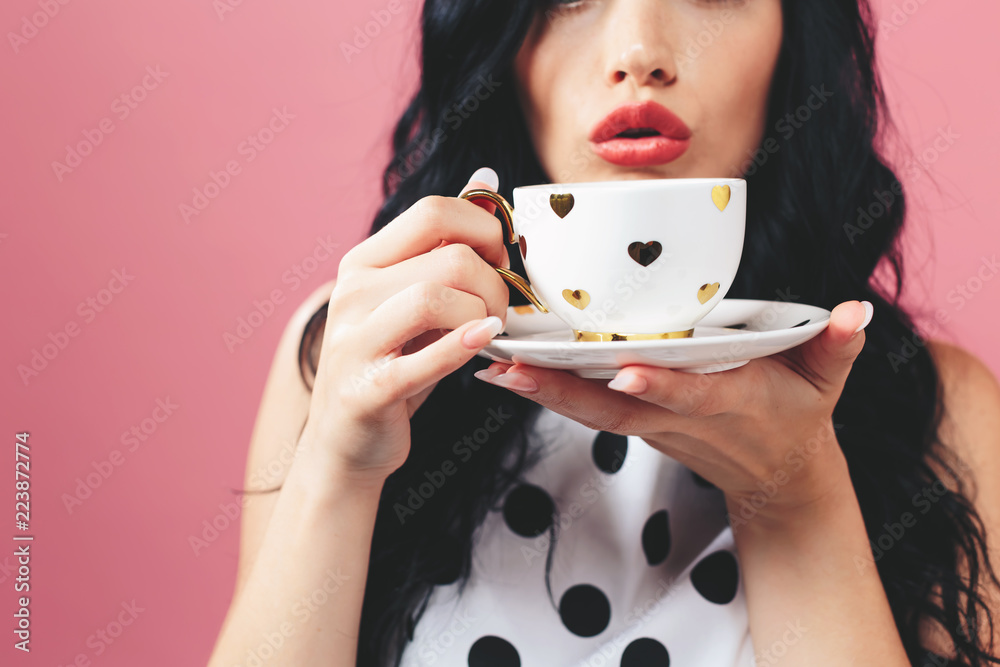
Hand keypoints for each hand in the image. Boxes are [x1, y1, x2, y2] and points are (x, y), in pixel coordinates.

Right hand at [301, 167, 511, 481]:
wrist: (346, 442)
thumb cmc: (392, 363)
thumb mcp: (415, 297)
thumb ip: (446, 242)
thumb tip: (486, 179)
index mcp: (364, 262)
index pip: (433, 212)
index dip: (485, 229)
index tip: (501, 261)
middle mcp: (351, 293)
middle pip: (448, 258)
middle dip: (495, 282)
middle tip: (503, 310)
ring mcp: (352, 341)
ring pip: (435, 298)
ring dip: (482, 315)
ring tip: (490, 333)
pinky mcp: (366, 389)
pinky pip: (423, 359)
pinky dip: (463, 347)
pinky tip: (485, 342)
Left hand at [473, 300, 873, 518]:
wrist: (774, 473)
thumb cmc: (796, 415)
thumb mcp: (826, 382)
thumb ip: (838, 346)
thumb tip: (856, 312)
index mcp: (728, 400)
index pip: (691, 394)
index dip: (662, 385)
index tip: (626, 370)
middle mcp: (679, 418)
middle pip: (616, 409)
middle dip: (564, 393)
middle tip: (512, 369)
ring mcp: (652, 425)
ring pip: (591, 411)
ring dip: (543, 392)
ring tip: (494, 367)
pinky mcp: (635, 421)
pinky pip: (586, 409)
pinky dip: (548, 393)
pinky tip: (509, 372)